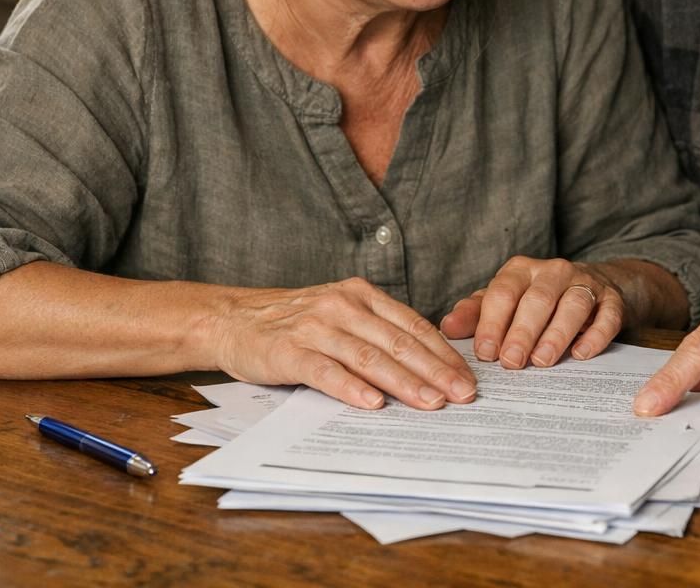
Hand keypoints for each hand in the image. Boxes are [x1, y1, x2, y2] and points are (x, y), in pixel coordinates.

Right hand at [211, 277, 476, 411]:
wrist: (232, 319)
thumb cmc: (294, 322)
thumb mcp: (340, 314)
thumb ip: (376, 331)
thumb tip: (428, 363)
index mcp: (361, 294)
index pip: (412, 324)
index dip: (442, 352)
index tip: (467, 377)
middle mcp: (342, 305)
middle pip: (397, 341)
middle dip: (435, 371)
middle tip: (462, 395)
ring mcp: (315, 327)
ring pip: (368, 356)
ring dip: (403, 383)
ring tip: (431, 403)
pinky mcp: (289, 351)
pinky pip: (326, 371)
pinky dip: (352, 388)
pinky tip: (373, 404)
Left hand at [439, 257, 624, 368]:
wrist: (596, 286)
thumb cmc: (538, 300)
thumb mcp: (504, 303)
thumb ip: (475, 314)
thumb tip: (447, 328)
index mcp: (521, 271)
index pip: (503, 293)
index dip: (492, 324)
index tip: (486, 353)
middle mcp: (553, 271)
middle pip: (537, 300)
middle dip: (522, 332)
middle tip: (511, 363)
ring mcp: (586, 284)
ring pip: (572, 305)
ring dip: (556, 334)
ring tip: (543, 360)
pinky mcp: (612, 300)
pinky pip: (606, 316)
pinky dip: (595, 335)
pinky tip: (581, 353)